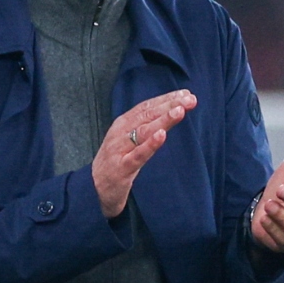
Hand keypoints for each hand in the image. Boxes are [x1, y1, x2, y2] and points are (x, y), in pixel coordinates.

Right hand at [92, 90, 194, 218]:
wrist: (93, 189)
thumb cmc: (116, 162)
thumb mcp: (129, 140)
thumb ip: (145, 127)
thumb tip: (171, 112)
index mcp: (123, 124)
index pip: (147, 106)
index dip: (166, 98)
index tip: (186, 93)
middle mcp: (120, 133)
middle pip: (147, 115)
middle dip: (170, 105)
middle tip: (190, 99)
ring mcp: (120, 150)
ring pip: (144, 131)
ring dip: (162, 120)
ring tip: (179, 111)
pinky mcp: (122, 168)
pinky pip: (138, 155)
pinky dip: (150, 144)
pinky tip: (161, 135)